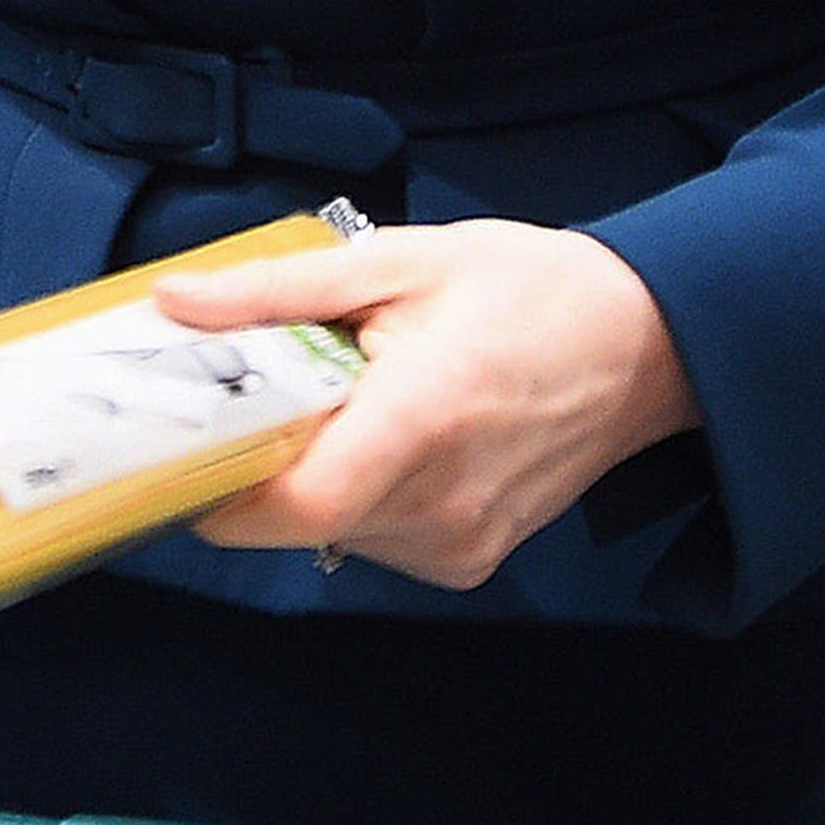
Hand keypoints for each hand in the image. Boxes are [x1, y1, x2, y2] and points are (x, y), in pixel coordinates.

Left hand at [152, 221, 703, 589]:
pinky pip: (370, 542)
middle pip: (295, 521)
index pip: (294, 503)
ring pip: (327, 535)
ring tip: (354, 411)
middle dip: (260, 469)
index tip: (188, 451)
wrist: (650, 344)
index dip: (222, 490)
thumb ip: (277, 291)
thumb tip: (174, 301)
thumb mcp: (399, 262)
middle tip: (269, 406)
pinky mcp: (467, 562)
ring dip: (311, 481)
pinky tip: (394, 445)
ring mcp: (458, 542)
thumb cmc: (530, 292)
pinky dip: (357, 498)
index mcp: (424, 418)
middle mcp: (443, 499)